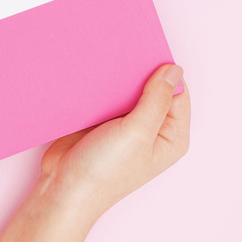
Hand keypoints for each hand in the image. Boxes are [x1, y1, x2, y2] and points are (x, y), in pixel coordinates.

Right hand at [41, 64, 189, 225]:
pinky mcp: (104, 122)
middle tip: (127, 54)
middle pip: (155, 89)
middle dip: (142, 73)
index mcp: (171, 136)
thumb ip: (157, 100)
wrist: (63, 188)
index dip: (164, 73)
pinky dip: (104, 86)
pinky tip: (96, 76)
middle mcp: (153, 130)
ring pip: (130, 90)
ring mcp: (128, 126)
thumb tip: (174, 70)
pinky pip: (109, 95)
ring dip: (121, 78)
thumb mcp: (137, 133)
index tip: (148, 53)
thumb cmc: (104, 172)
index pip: (178, 93)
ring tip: (110, 63)